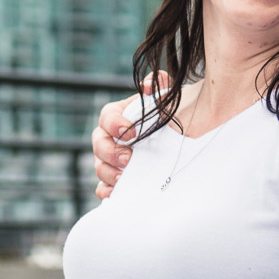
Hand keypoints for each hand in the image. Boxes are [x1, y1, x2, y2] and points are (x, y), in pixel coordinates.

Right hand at [93, 75, 169, 197]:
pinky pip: (103, 188)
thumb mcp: (167, 96)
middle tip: (128, 159)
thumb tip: (148, 86)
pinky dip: (106, 192)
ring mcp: (110, 160)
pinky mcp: (114, 180)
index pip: (107, 117)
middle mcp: (109, 138)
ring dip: (109, 174)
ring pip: (99, 167)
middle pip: (98, 144)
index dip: (115, 124)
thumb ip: (159, 84)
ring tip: (123, 179)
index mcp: (118, 116)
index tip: (131, 131)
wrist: (179, 140)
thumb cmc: (169, 115)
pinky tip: (116, 195)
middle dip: (111, 152)